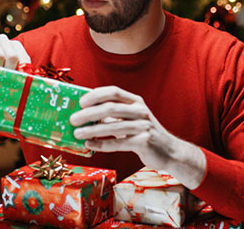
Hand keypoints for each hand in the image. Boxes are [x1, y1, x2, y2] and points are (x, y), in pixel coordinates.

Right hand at [0, 34, 30, 104]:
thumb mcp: (6, 77)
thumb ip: (18, 77)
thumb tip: (33, 84)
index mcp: (14, 47)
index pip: (24, 58)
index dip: (21, 73)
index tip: (16, 84)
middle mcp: (3, 40)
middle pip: (13, 56)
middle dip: (8, 72)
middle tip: (2, 83)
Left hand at [69, 86, 205, 188]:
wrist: (170, 152)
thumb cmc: (145, 134)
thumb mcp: (132, 119)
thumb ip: (114, 115)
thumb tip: (87, 114)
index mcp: (136, 101)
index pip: (114, 92)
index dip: (96, 95)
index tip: (80, 101)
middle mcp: (141, 111)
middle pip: (111, 108)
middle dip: (89, 113)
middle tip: (73, 119)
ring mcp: (143, 126)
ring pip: (112, 127)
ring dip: (91, 131)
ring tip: (77, 134)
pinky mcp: (144, 142)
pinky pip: (118, 143)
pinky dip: (101, 144)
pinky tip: (89, 145)